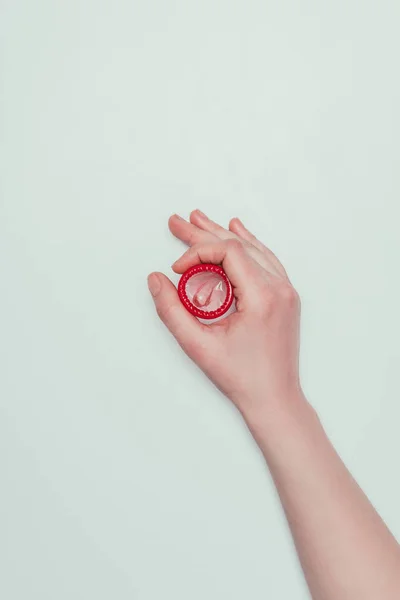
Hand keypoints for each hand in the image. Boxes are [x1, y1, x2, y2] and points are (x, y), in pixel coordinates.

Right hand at [147, 210, 302, 426]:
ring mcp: (286, 291)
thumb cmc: (242, 377)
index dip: (197, 252)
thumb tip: (156, 280)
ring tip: (198, 220)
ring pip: (253, 250)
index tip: (177, 270)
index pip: (229, 252)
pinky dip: (248, 245)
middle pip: (239, 246)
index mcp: (264, 297)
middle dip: (203, 234)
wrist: (275, 399)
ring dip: (223, 235)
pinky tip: (237, 229)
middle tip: (177, 222)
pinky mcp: (285, 297)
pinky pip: (266, 260)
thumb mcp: (199, 346)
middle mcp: (280, 288)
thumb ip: (172, 310)